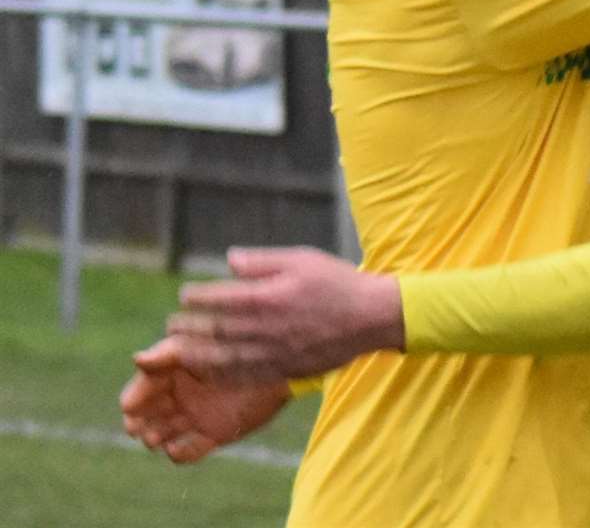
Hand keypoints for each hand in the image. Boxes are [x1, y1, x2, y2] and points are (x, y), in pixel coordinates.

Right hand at [120, 337, 288, 463]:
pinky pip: (188, 452)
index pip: (140, 391)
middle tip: (139, 428)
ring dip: (154, 439)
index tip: (130, 407)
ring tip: (156, 438)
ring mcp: (195, 417)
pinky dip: (179, 454)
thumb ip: (169, 353)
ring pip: (162, 435)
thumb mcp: (200, 345)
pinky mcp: (213, 434)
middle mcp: (179, 397)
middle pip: (146, 417)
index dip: (132, 400)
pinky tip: (175, 449)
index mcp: (171, 374)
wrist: (279, 366)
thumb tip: (136, 358)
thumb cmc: (237, 348)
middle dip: (138, 424)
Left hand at [165, 246, 404, 384]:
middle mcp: (267, 327)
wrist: (372, 317)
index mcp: (269, 296)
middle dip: (189, 327)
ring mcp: (275, 352)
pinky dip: (222, 375)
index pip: (221, 298)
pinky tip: (209, 373)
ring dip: (197, 354)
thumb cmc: (338, 283)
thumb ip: (263, 262)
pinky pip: (246, 376)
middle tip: (171, 326)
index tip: (185, 295)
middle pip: (217, 330)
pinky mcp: (285, 368)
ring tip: (179, 352)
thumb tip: (230, 260)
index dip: (198, 297)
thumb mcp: (302, 259)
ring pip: (225, 357)